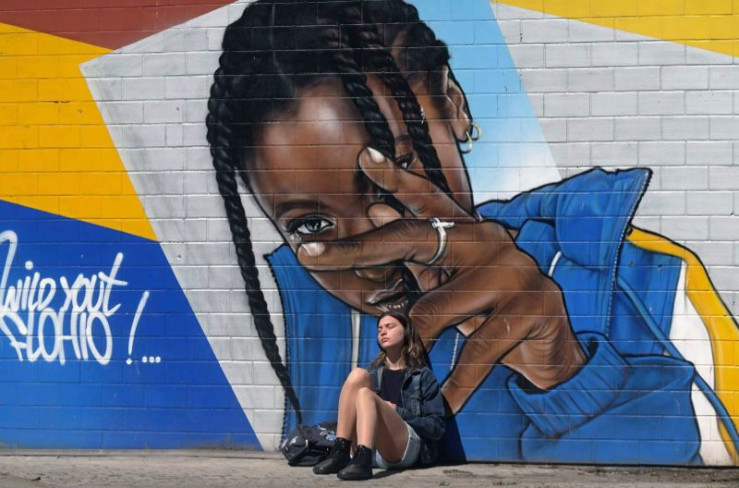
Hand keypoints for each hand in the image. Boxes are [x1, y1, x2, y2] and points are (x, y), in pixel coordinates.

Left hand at [298, 147, 585, 413]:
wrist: (552, 349)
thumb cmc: (491, 310)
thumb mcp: (451, 284)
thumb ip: (418, 258)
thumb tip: (373, 215)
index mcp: (469, 231)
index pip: (429, 199)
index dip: (397, 177)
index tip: (363, 157)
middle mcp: (490, 241)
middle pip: (415, 240)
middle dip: (357, 250)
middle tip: (308, 255)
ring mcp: (514, 273)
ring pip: (433, 311)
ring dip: (407, 348)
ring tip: (396, 368)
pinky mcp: (532, 310)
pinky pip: (474, 356)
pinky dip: (453, 387)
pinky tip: (443, 405)